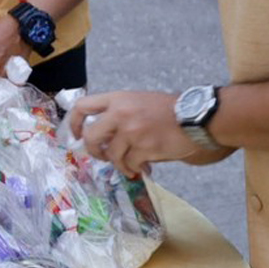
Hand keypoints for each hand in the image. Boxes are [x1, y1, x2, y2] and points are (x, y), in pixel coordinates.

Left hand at [66, 89, 200, 178]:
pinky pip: (129, 164)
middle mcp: (120, 113)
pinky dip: (133, 168)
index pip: (82, 106)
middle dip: (94, 150)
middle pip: (90, 136)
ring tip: (129, 164)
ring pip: (112, 155)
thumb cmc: (168, 109)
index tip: (76, 135)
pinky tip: (141, 168)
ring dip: (119, 164)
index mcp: (117, 99)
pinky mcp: (144, 147)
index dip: (74, 123)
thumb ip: (118, 113)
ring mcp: (132, 131)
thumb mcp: (138, 101)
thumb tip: (103, 135)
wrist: (195, 117)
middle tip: (103, 156)